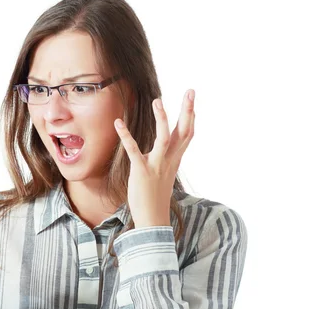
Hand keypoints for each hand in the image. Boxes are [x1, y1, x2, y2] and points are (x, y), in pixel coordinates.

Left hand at [114, 89, 194, 228]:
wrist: (153, 217)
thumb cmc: (156, 194)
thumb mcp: (165, 172)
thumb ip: (166, 156)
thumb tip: (166, 144)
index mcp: (175, 159)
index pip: (187, 134)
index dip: (190, 116)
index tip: (191, 99)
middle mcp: (170, 160)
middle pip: (183, 131)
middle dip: (187, 110)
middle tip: (191, 91)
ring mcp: (157, 165)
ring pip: (164, 138)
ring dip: (162, 119)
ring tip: (158, 101)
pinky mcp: (142, 171)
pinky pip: (134, 151)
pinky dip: (126, 136)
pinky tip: (118, 123)